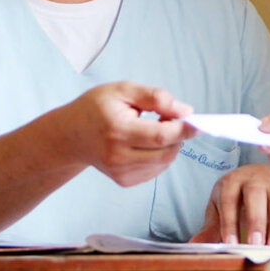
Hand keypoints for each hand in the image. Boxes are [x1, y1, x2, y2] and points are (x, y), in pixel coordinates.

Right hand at [48, 81, 196, 186]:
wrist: (71, 135)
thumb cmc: (97, 107)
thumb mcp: (123, 90)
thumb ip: (155, 97)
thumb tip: (186, 112)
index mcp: (117, 130)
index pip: (159, 136)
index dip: (183, 130)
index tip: (198, 122)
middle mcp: (117, 156)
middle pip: (165, 152)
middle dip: (178, 136)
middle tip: (170, 118)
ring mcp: (120, 172)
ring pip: (164, 162)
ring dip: (170, 145)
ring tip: (154, 128)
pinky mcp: (124, 181)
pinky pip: (155, 169)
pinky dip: (160, 155)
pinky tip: (145, 143)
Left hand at [189, 164, 269, 245]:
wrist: (256, 176)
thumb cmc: (234, 198)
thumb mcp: (219, 209)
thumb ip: (210, 228)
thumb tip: (194, 245)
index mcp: (231, 182)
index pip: (229, 200)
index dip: (229, 222)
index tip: (231, 243)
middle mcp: (254, 180)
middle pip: (255, 196)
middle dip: (255, 220)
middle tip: (255, 244)